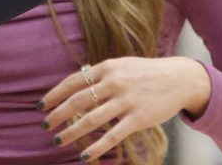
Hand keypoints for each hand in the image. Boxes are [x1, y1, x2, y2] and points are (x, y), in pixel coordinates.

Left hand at [39, 56, 210, 161]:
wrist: (180, 79)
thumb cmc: (146, 73)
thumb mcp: (122, 65)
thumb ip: (101, 74)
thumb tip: (76, 85)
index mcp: (107, 67)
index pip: (73, 81)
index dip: (54, 95)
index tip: (41, 106)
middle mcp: (114, 82)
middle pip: (77, 101)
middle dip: (57, 114)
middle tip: (45, 126)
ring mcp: (126, 101)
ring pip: (91, 120)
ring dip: (71, 132)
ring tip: (58, 141)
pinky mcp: (138, 119)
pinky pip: (112, 136)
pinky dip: (96, 148)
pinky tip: (84, 156)